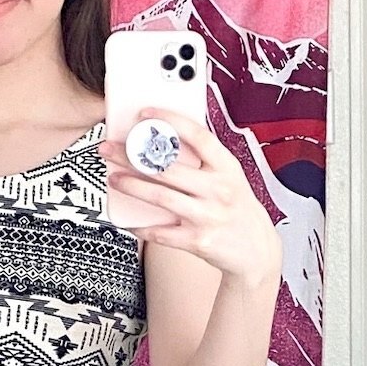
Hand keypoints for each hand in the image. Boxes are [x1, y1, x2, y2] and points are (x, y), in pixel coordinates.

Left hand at [100, 106, 282, 286]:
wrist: (256, 251)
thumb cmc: (237, 209)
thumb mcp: (231, 177)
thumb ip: (206, 160)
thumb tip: (168, 139)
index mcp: (227, 167)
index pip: (197, 135)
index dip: (169, 121)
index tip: (144, 114)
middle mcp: (218, 189)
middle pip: (169, 167)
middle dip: (133, 156)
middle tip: (110, 149)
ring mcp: (207, 216)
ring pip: (161, 197)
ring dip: (132, 186)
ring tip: (113, 178)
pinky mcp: (198, 241)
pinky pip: (161, 233)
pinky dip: (141, 226)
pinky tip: (127, 220)